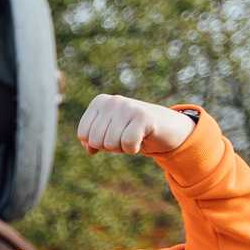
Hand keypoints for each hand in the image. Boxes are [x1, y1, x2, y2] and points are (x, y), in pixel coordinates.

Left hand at [76, 94, 195, 155]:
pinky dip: (134, 148)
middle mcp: (112, 101)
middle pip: (95, 140)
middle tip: (125, 137)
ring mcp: (128, 107)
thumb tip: (88, 148)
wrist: (166, 129)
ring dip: (123, 148)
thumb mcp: (110, 135)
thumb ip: (93, 140)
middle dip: (110, 146)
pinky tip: (142, 139)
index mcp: (100, 102)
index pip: (83, 134)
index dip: (97, 143)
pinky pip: (127, 144)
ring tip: (134, 136)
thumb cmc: (134, 131)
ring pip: (110, 144)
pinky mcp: (142, 116)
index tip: (113, 135)